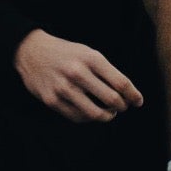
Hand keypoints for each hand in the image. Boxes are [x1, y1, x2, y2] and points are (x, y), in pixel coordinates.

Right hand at [14, 29, 143, 122]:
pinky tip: (92, 113)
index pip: (121, 83)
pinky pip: (77, 117)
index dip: (133, 95)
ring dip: (107, 116)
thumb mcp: (89, 53)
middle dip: (122, 106)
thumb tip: (127, 93)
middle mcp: (78, 73)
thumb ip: (107, 71)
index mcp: (91, 59)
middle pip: (111, 99)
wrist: (32, 51)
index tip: (138, 102)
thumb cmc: (67, 54)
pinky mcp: (51, 100)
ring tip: (110, 112)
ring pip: (95, 113)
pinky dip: (89, 118)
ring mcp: (64, 88)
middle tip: (124, 106)